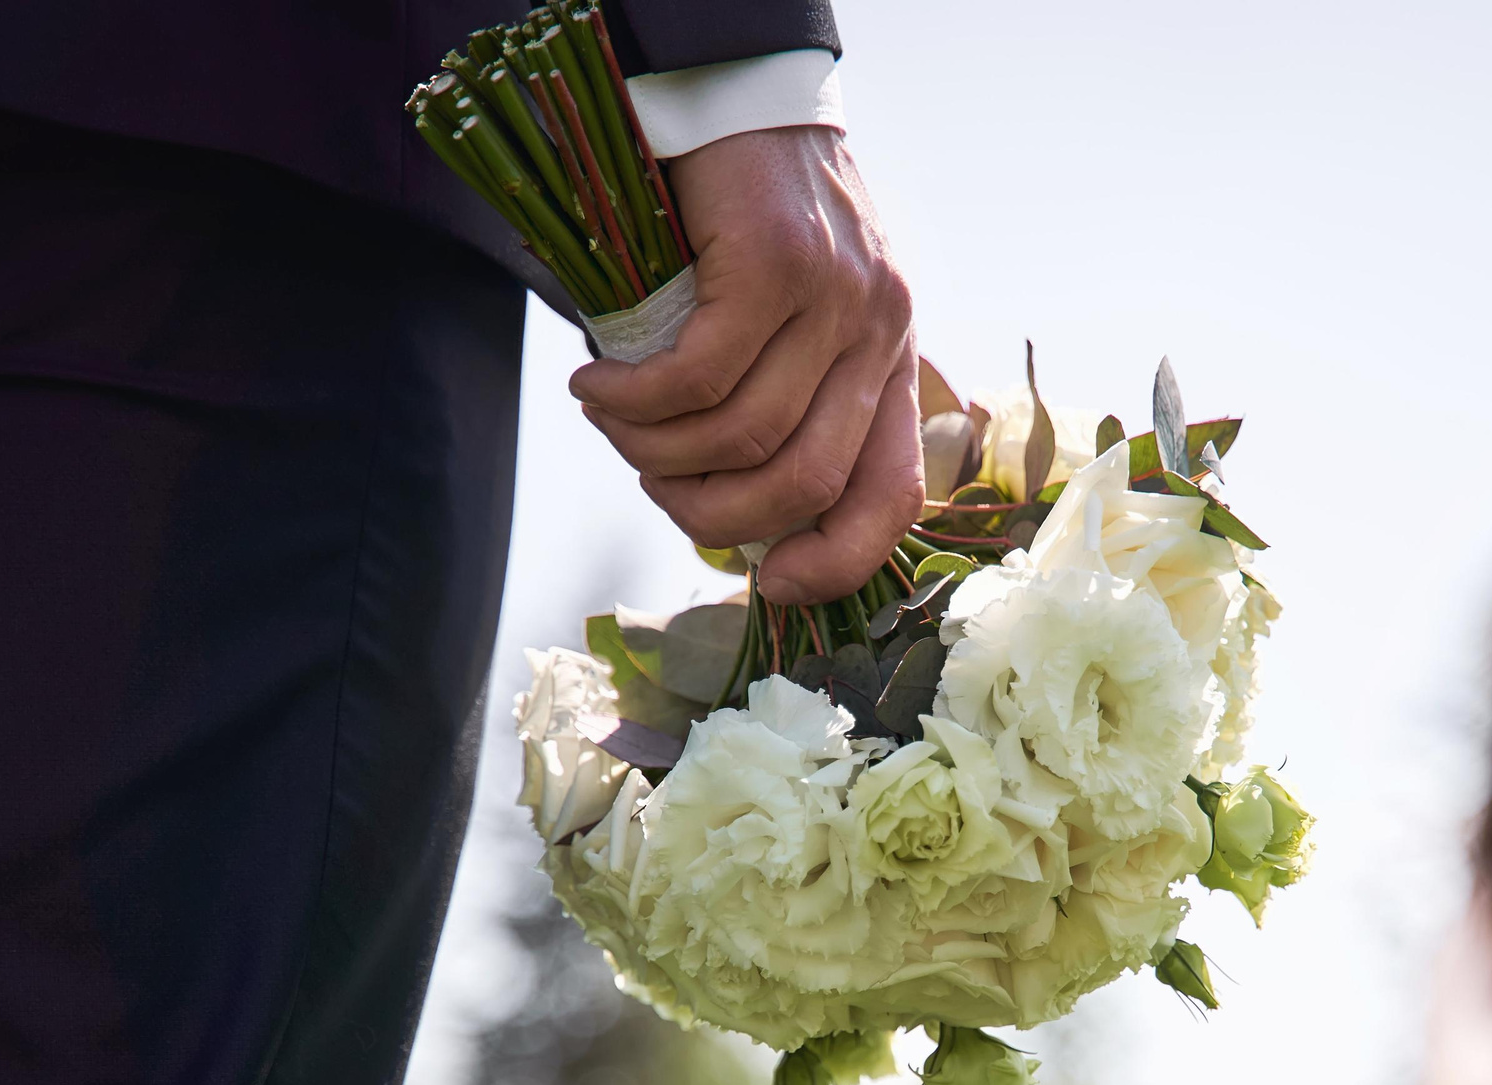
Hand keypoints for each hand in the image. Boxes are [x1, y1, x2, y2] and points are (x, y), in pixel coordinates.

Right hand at [569, 127, 920, 604]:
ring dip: (658, 453)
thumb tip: (730, 508)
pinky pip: (700, 374)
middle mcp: (877, 333)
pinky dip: (637, 399)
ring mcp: (834, 299)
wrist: (737, 90)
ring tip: (611, 423)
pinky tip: (598, 384)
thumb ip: (781, 396)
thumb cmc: (748, 216)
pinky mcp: (774, 264)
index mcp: (892, 359)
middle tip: (653, 488)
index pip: (892, 494)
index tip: (772, 587)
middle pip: (805, 482)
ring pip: (744, 434)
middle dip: (717, 516)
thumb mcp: (789, 314)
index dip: (837, 561)